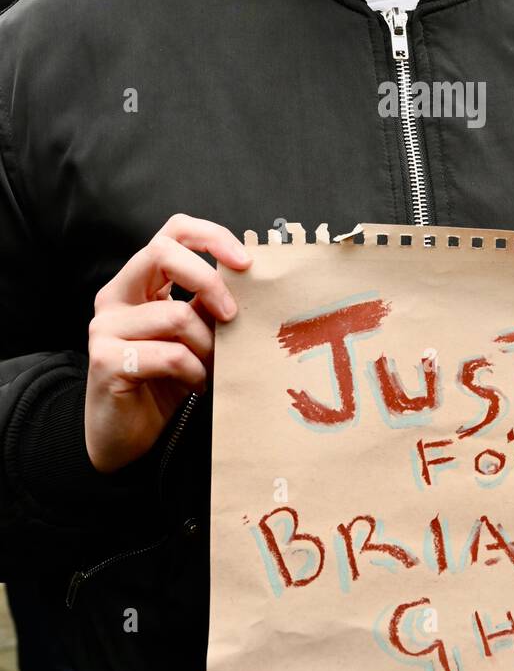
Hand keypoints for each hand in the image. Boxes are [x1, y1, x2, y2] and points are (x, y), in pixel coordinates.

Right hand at [85, 213, 250, 472]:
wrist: (125, 438)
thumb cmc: (163, 383)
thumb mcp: (193, 336)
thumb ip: (207, 306)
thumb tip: (251, 282)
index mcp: (138, 283)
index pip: (172, 232)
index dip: (211, 237)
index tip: (244, 263)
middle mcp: (116, 297)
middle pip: (162, 252)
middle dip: (209, 281)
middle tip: (232, 315)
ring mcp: (106, 326)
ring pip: (175, 313)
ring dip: (207, 345)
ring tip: (210, 366)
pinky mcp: (106, 359)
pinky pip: (170, 354)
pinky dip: (194, 372)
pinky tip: (194, 385)